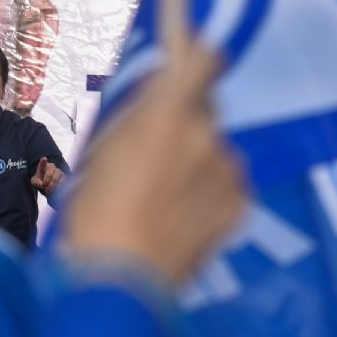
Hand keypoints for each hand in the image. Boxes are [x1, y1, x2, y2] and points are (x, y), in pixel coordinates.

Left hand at [31, 157, 63, 193]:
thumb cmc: (40, 181)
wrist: (48, 184)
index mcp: (43, 166)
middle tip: (44, 186)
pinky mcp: (64, 176)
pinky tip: (54, 189)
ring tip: (48, 189)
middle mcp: (51, 166)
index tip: (44, 159)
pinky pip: (61, 183)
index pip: (42, 163)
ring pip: (55, 179)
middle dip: (46, 182)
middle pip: (49, 174)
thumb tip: (42, 184)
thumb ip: (36, 182)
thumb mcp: (35, 182)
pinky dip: (57, 188)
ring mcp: (58, 171)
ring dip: (51, 186)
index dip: (43, 161)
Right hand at [65, 42, 246, 283]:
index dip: (197, 56)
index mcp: (166, 114)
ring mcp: (229, 171)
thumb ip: (138, 115)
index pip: (203, 58)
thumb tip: (158, 94)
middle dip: (185, 121)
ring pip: (214, 149)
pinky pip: (225, 182)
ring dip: (197, 161)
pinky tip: (180, 217)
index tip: (187, 63)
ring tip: (164, 198)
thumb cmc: (96, 211)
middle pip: (204, 109)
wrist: (121, 279)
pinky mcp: (240, 203)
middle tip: (156, 154)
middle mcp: (207, 134)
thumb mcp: (102, 149)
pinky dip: (207, 192)